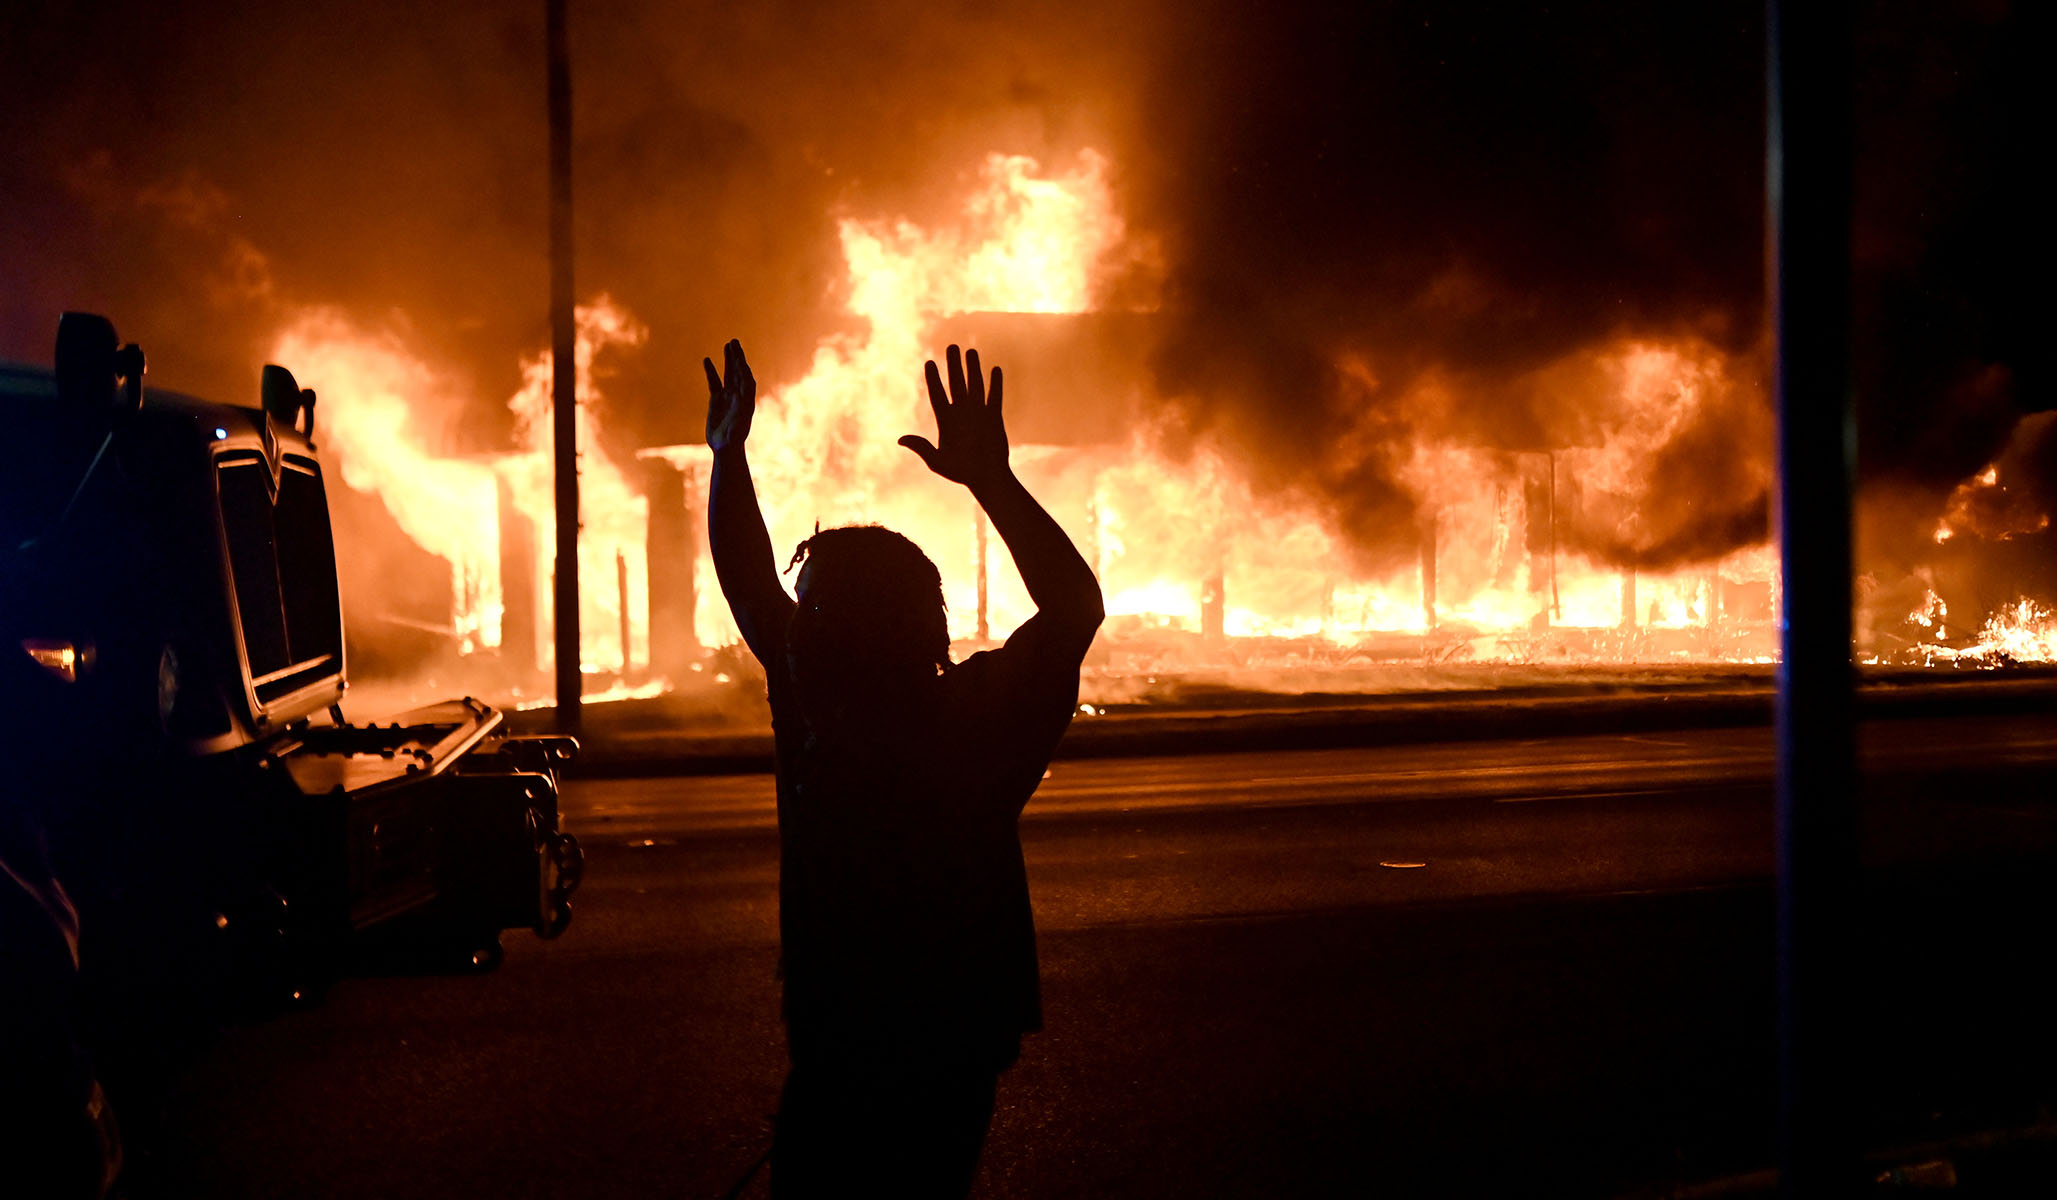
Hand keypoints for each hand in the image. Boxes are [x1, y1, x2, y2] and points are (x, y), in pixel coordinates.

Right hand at [704, 338, 755, 452]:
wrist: (725, 448)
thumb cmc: (731, 443)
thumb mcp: (734, 435)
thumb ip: (736, 427)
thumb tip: (738, 420)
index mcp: (746, 403)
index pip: (747, 383)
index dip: (744, 371)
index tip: (741, 360)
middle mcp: (739, 397)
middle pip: (739, 373)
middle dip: (738, 358)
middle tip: (735, 342)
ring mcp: (728, 396)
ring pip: (729, 374)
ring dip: (729, 359)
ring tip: (728, 344)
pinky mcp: (717, 399)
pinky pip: (715, 382)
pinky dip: (711, 371)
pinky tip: (707, 360)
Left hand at [900, 344, 1008, 486]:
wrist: (987, 478)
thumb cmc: (961, 473)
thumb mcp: (938, 462)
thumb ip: (922, 448)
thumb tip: (901, 440)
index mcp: (946, 421)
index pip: (937, 394)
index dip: (933, 378)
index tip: (929, 363)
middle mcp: (961, 413)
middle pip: (956, 383)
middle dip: (953, 365)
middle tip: (951, 346)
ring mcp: (978, 413)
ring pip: (975, 385)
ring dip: (973, 368)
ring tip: (971, 351)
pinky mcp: (994, 417)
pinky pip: (995, 396)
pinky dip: (995, 383)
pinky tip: (995, 369)